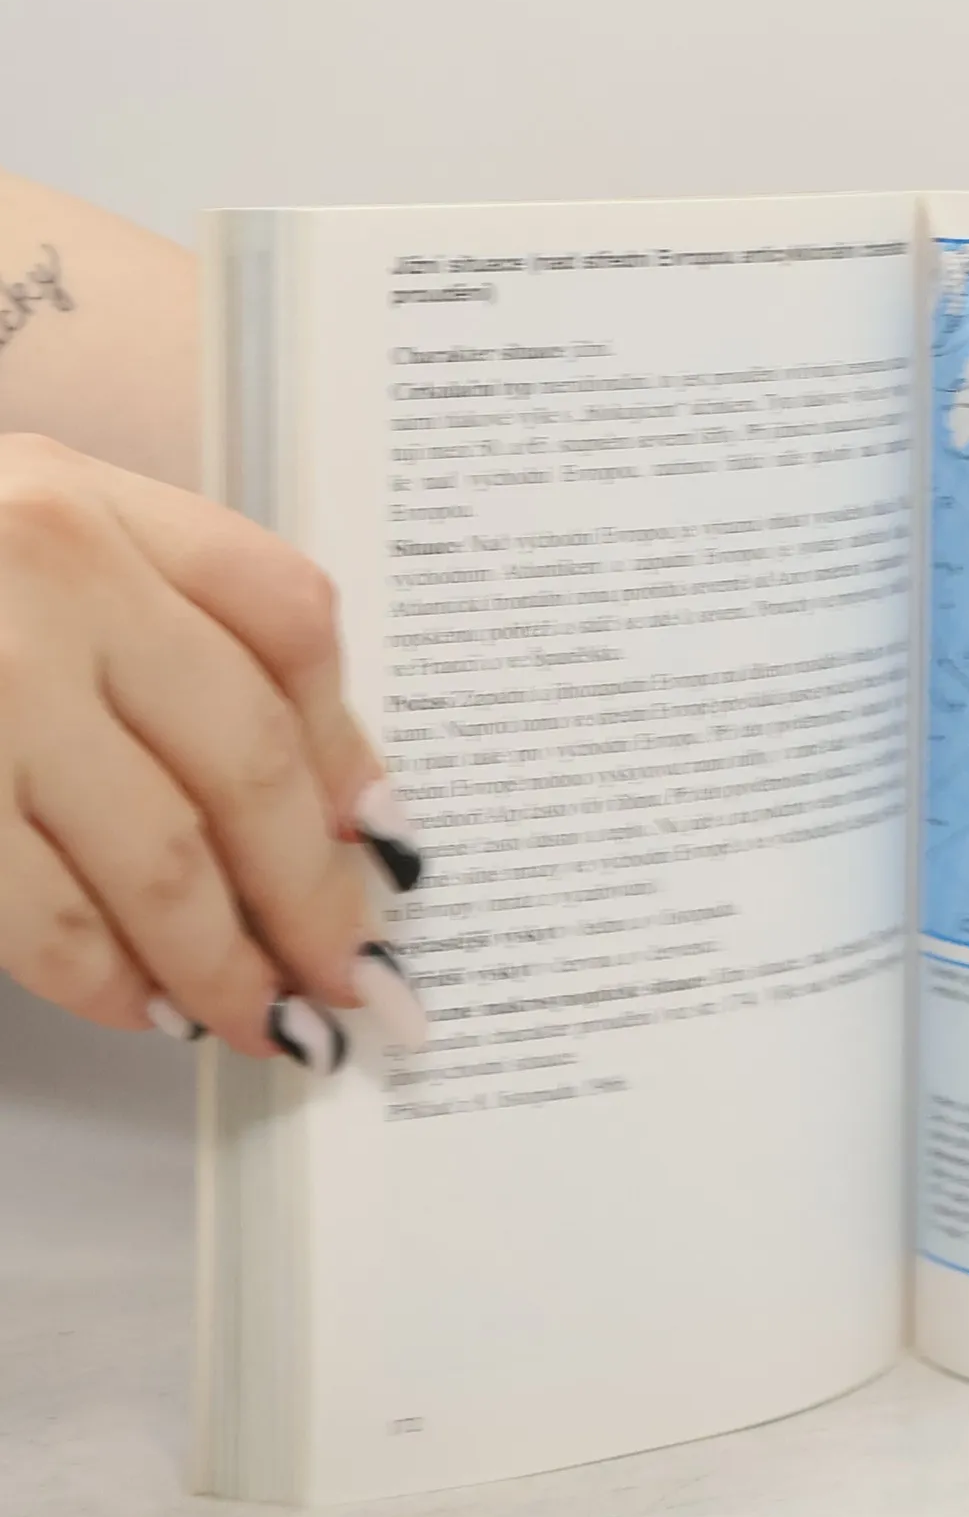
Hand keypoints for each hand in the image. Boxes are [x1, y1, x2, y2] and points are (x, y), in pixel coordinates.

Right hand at [0, 434, 427, 1068]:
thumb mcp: (26, 525)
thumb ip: (169, 611)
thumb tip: (332, 786)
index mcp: (87, 499)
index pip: (286, 614)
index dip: (354, 743)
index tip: (386, 839)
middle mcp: (40, 574)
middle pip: (250, 761)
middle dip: (317, 894)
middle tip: (358, 976)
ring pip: (159, 856)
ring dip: (228, 961)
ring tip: (270, 1017)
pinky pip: (40, 913)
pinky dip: (105, 978)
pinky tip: (147, 1007)